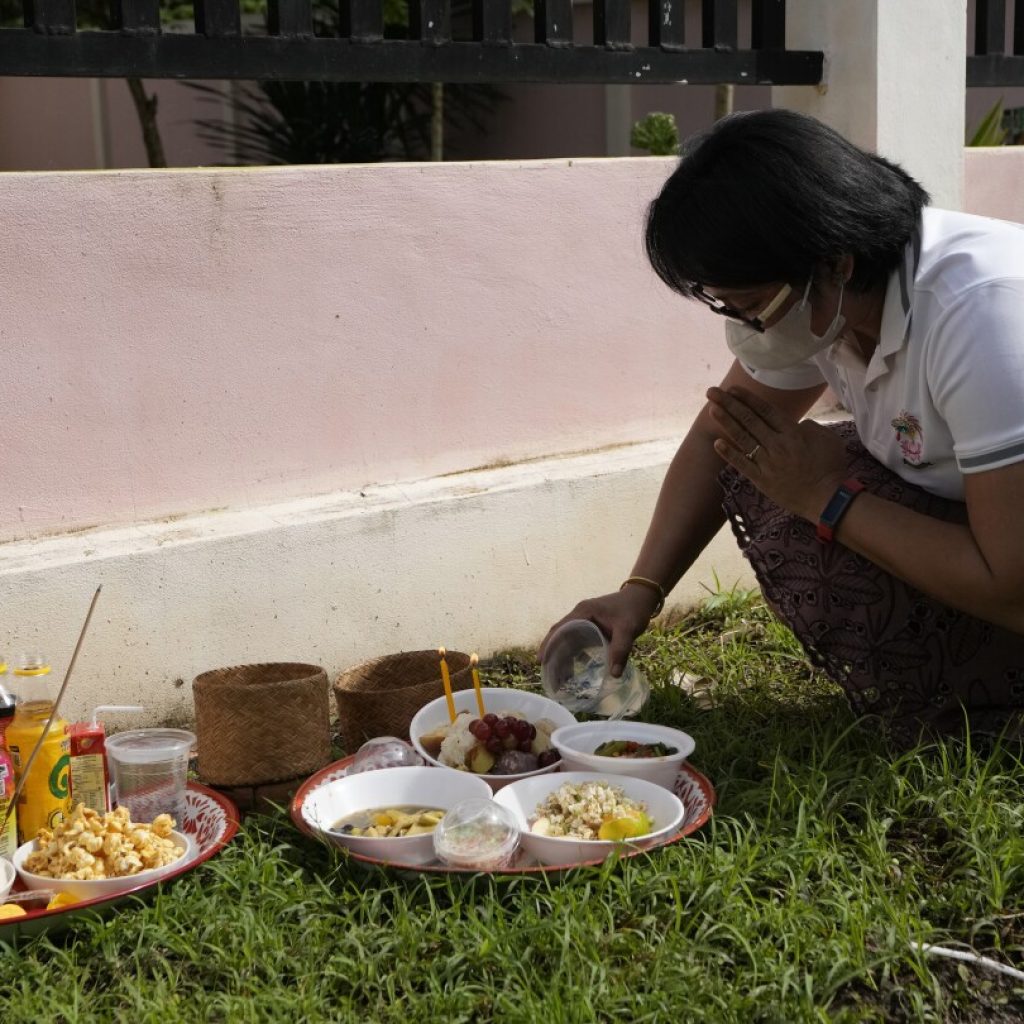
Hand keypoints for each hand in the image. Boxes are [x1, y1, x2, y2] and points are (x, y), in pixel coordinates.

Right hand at [538, 587, 658, 677]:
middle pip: (560, 636)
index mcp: (583, 612)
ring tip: (559, 679)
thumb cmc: (633, 609)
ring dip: (562, 658)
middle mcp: (579, 615)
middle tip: (549, 677)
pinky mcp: (591, 627)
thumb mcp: (628, 629)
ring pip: (567, 641)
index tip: (541, 661)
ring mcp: (584, 621)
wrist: (642, 597)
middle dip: (553, 656)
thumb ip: (620, 650)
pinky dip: (572, 656)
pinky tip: (573, 671)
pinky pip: (576, 643)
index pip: (560, 628)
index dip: (549, 644)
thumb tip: (614, 674)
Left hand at [706, 384, 848, 520]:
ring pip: (743, 438)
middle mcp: (776, 444)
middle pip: (749, 420)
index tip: (733, 389)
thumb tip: (796, 424)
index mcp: (792, 432)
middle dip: (729, 404)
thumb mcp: (828, 438)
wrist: (827, 498)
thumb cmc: (830, 467)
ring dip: (726, 422)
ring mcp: (767, 462)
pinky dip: (730, 453)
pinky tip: (717, 443)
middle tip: (712, 392)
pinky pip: (743, 464)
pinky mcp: (761, 480)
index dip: (748, 398)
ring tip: (712, 409)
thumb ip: (809, 427)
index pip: (765, 411)